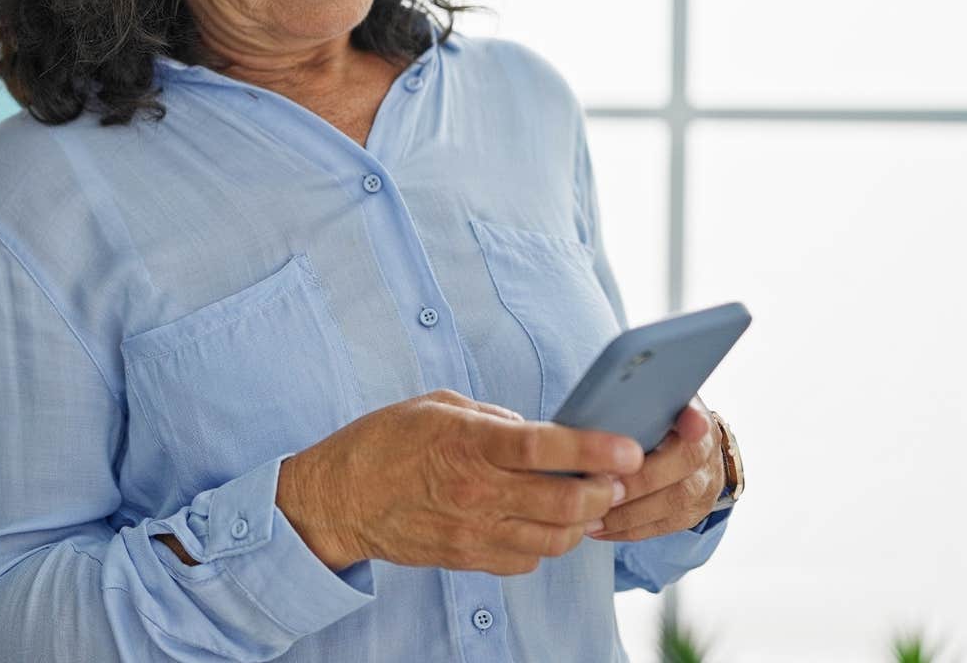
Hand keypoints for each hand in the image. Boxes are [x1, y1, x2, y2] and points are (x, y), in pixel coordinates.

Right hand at [275, 389, 643, 575]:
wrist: (338, 499)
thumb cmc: (384, 443)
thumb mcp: (436, 406)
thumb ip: (492, 417)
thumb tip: (538, 432)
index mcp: (466, 443)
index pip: (543, 448)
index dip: (594, 449)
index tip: (628, 447)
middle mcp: (474, 491)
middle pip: (563, 501)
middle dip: (602, 491)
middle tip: (614, 478)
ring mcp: (473, 531)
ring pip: (555, 538)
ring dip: (582, 521)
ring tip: (586, 502)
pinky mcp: (468, 558)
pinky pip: (528, 559)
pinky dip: (547, 543)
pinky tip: (544, 523)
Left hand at [587, 396, 724, 542]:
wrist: (684, 447)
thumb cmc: (648, 423)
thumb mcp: (643, 406)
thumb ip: (630, 405)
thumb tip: (592, 409)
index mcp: (692, 414)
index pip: (698, 414)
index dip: (695, 421)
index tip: (690, 424)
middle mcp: (707, 448)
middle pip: (685, 463)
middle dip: (641, 480)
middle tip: (602, 488)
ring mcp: (706, 483)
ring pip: (676, 501)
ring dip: (629, 514)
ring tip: (590, 518)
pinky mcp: (696, 511)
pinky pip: (666, 526)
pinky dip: (630, 530)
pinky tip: (599, 530)